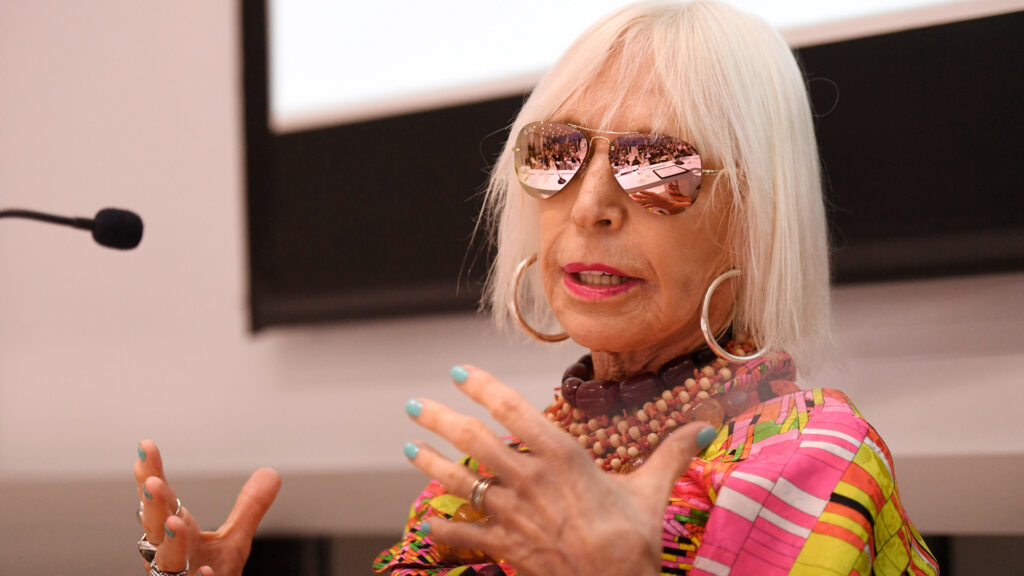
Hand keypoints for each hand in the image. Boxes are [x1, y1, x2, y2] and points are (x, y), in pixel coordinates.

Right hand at [134, 440, 280, 575]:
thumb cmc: (210, 575)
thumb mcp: (234, 541)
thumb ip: (249, 508)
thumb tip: (272, 473)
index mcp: (176, 534)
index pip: (161, 500)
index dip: (152, 474)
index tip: (145, 446)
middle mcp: (169, 555)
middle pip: (156, 528)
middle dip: (154, 506)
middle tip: (153, 483)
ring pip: (166, 561)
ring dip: (171, 541)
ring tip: (176, 523)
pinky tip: (205, 572)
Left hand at [404, 365, 712, 575]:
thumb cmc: (634, 539)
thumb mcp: (653, 489)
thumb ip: (671, 453)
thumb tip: (703, 428)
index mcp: (562, 456)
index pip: (514, 410)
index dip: (484, 387)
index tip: (460, 373)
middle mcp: (529, 478)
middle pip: (473, 441)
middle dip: (440, 419)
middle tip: (416, 406)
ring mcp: (513, 512)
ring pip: (460, 481)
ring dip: (431, 464)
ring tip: (409, 449)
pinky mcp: (506, 545)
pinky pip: (465, 534)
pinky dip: (443, 528)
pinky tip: (426, 521)